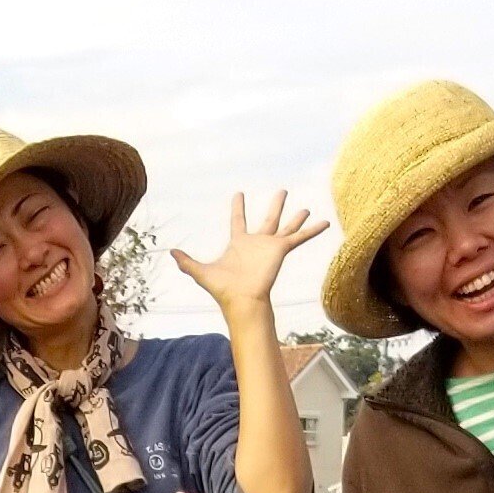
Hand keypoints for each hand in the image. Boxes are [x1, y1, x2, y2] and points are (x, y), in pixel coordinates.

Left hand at [168, 191, 326, 314]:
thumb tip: (170, 253)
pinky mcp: (281, 250)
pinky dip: (312, 230)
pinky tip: (323, 222)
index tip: (239, 194)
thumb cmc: (223, 289)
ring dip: (296, 217)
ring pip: (286, 226)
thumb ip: (187, 262)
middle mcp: (257, 243)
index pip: (238, 220)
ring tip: (306, 208)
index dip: (238, 207)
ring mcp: (270, 246)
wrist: (242, 301)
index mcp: (239, 243)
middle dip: (275, 206)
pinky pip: (299, 237)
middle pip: (268, 219)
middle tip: (282, 191)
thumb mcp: (201, 272)